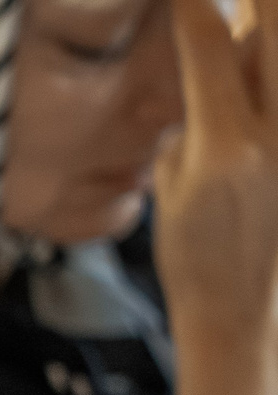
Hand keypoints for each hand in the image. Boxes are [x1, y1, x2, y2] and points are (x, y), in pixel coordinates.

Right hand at [157, 0, 277, 353]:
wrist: (247, 316)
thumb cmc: (199, 256)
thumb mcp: (172, 185)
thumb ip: (194, 113)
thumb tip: (216, 55)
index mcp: (226, 145)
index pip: (209, 37)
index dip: (194, 1)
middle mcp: (277, 135)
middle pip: (273, 25)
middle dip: (253, 6)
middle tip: (234, 10)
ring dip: (267, 35)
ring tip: (252, 40)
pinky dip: (272, 82)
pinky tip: (261, 85)